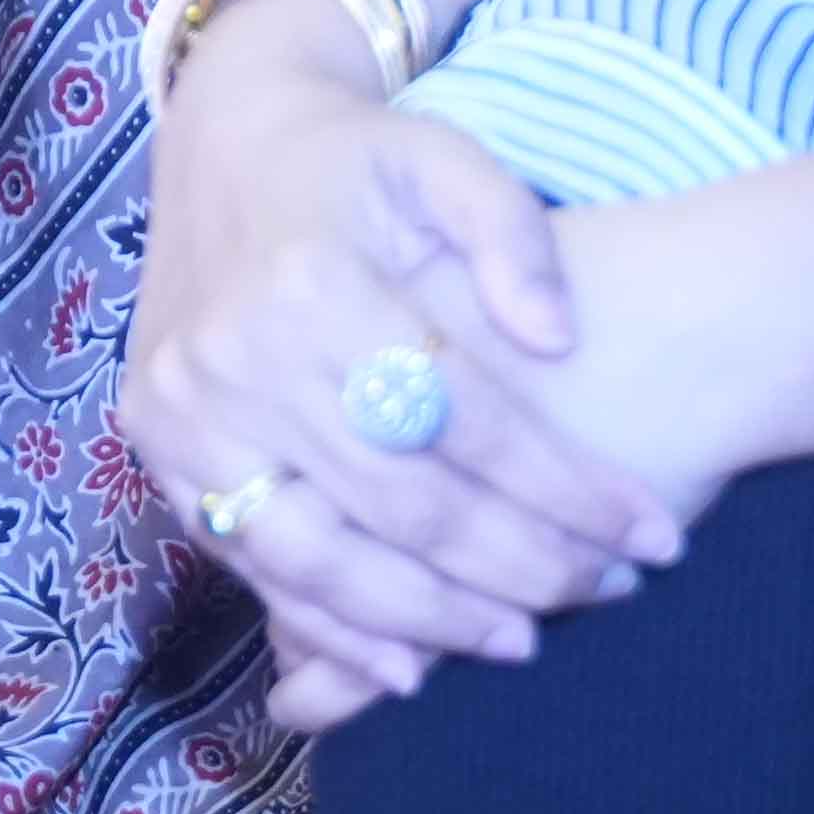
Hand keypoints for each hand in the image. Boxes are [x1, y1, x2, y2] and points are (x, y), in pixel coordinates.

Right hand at [119, 2, 683, 727]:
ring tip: (523, 640)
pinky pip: (253, 566)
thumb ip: (511, 235)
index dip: (569, 490)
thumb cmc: (355, 163)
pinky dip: (331, 629)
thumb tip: (558, 337)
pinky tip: (408, 668)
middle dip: (521, 565)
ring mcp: (187, 415)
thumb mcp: (443, 159)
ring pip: (324, 559)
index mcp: (316, 283)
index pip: (467, 419)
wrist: (223, 145)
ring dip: (432, 619)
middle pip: (404, 502)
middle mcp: (239, 358)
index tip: (653, 536)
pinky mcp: (161, 453)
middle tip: (607, 591)